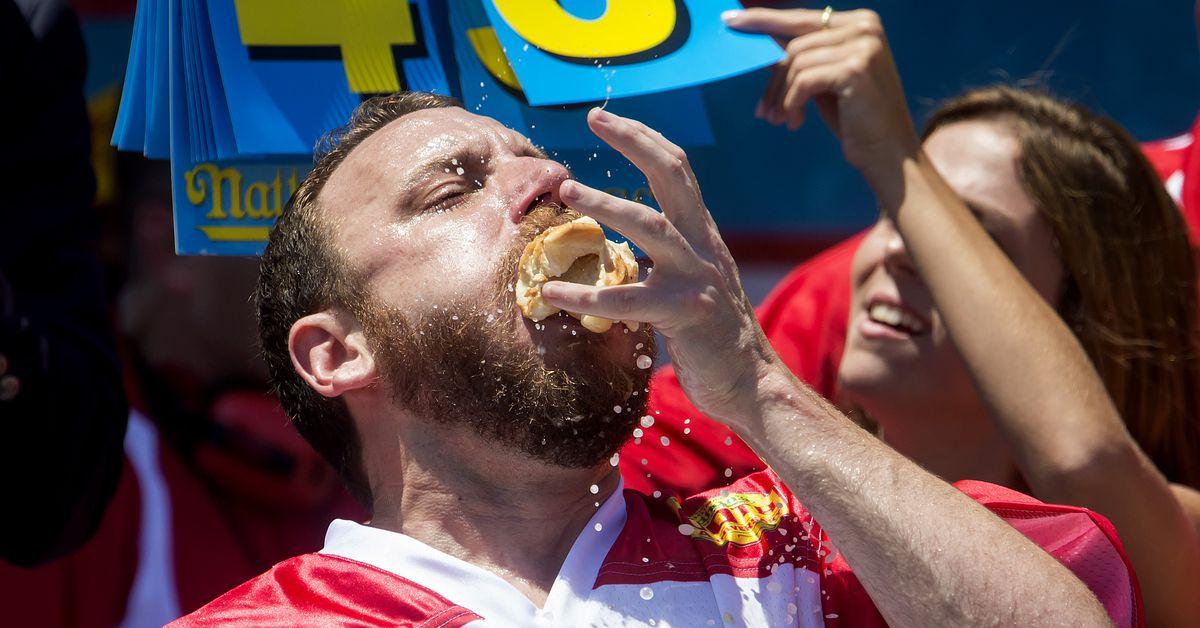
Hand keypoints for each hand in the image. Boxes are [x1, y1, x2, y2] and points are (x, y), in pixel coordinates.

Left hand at [540, 108, 778, 421]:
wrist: (752, 384)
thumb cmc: (712, 340)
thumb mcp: (690, 285)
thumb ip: (663, 262)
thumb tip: (618, 251)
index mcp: (702, 236)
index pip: (677, 170)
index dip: (644, 139)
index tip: (606, 118)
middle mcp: (704, 246)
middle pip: (674, 174)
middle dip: (634, 140)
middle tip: (594, 117)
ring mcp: (698, 277)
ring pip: (652, 226)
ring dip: (608, 203)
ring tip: (569, 189)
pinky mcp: (686, 313)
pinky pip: (628, 299)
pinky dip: (585, 294)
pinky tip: (552, 292)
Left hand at [725, 7, 919, 175]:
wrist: (888, 154)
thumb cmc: (855, 120)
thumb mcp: (824, 82)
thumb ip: (801, 59)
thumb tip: (761, 44)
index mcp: (861, 22)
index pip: (801, 18)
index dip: (763, 20)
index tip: (730, 21)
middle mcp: (865, 27)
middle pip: (794, 45)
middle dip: (772, 81)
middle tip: (762, 112)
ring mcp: (864, 45)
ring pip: (795, 64)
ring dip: (781, 97)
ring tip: (780, 121)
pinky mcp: (855, 69)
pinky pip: (803, 81)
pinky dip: (792, 104)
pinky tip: (796, 122)